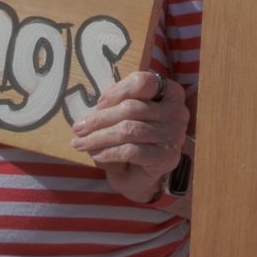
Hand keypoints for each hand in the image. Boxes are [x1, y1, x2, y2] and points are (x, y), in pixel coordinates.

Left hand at [73, 71, 186, 202]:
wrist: (145, 175)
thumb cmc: (135, 139)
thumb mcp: (127, 115)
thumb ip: (118, 103)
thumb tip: (98, 105)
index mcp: (170, 93)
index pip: (144, 82)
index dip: (118, 91)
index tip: (98, 104)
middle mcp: (177, 112)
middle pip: (132, 108)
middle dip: (100, 119)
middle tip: (78, 128)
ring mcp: (174, 135)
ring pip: (129, 130)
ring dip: (99, 137)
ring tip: (80, 143)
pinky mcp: (166, 157)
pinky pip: (131, 151)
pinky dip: (109, 152)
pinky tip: (96, 155)